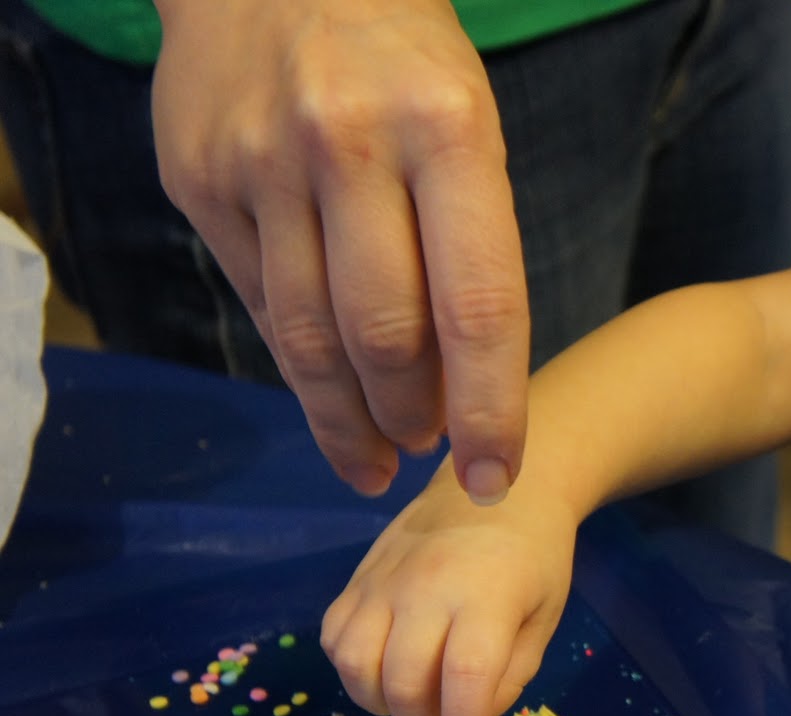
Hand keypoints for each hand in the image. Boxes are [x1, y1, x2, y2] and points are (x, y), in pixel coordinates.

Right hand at [152, 0, 528, 502]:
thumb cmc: (405, 65)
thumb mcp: (471, 131)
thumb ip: (466, 251)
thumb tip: (460, 390)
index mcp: (448, 130)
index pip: (478, 306)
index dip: (489, 410)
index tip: (494, 476)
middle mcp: (347, 144)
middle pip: (385, 335)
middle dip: (415, 419)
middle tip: (430, 450)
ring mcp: (261, 162)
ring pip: (307, 338)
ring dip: (348, 421)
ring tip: (376, 459)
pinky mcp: (198, 180)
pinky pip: (258, 304)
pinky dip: (297, 366)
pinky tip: (326, 397)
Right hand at [320, 471, 575, 715]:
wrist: (496, 488)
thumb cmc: (533, 557)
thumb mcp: (543, 617)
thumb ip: (511, 675)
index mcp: (487, 595)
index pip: (464, 678)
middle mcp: (426, 586)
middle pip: (401, 681)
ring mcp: (383, 579)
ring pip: (353, 665)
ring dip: (379, 703)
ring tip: (412, 703)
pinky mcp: (356, 577)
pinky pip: (333, 638)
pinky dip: (353, 670)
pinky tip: (385, 669)